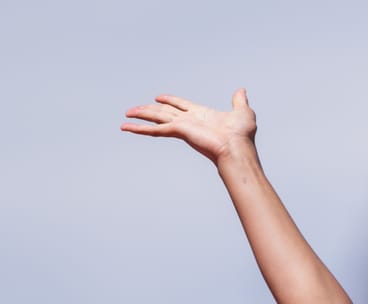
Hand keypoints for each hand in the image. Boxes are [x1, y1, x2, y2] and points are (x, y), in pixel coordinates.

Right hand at [121, 89, 256, 163]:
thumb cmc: (242, 136)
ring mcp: (182, 126)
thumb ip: (239, 101)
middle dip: (148, 110)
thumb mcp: (243, 112)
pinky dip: (140, 129)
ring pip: (156, 118)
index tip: (158, 97)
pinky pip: (155, 129)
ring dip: (140, 116)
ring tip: (124, 117)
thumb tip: (241, 90)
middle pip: (164, 111)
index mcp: (201, 114)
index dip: (169, 99)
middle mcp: (189, 120)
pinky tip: (126, 127)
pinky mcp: (179, 131)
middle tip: (132, 110)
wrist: (238, 149)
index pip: (180, 104)